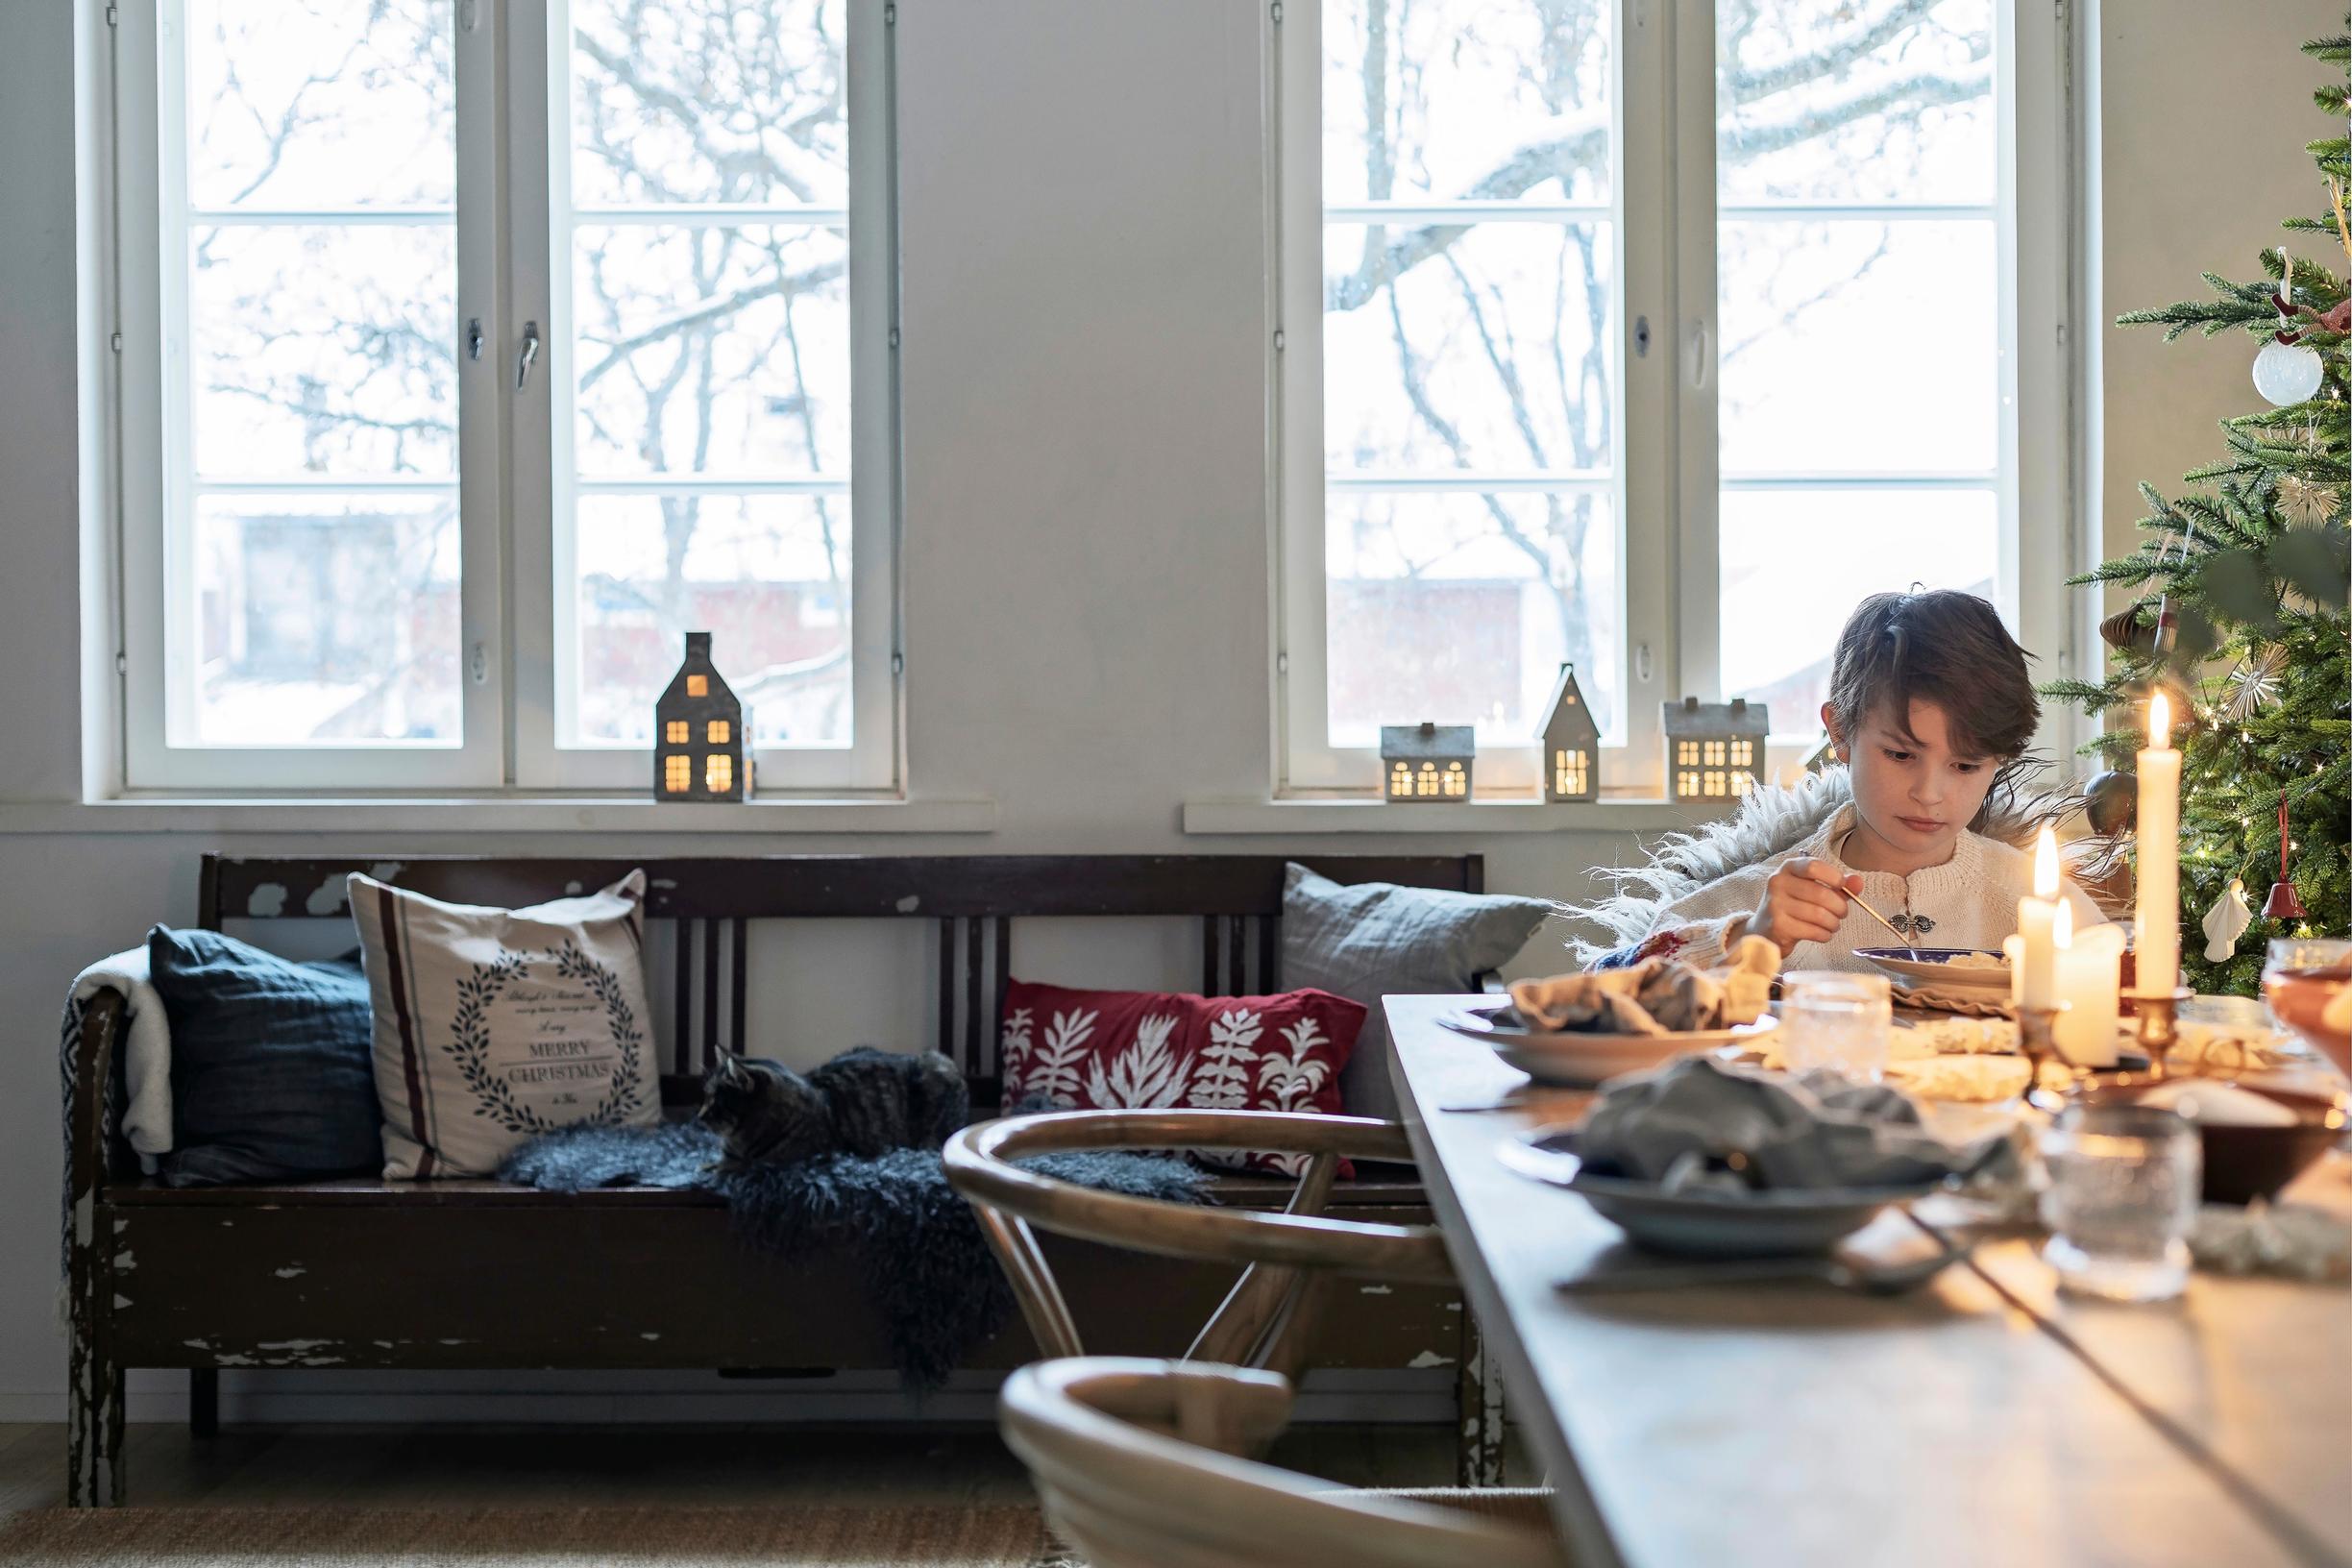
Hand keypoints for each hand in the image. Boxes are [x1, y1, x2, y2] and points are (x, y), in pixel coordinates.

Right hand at [1744, 857, 1862, 956]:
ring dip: (1833, 923)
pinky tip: (1823, 934)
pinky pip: (1813, 931)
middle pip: (1820, 893)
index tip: (1842, 887)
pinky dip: (1824, 935)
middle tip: (1842, 913)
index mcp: (1788, 868)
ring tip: (1833, 925)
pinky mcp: (1778, 926)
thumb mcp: (1813, 889)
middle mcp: (1778, 883)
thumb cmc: (1793, 907)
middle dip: (1840, 907)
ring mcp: (1776, 905)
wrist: (1764, 930)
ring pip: (1819, 914)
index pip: (1813, 866)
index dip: (1834, 877)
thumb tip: (1858, 882)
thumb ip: (1837, 885)